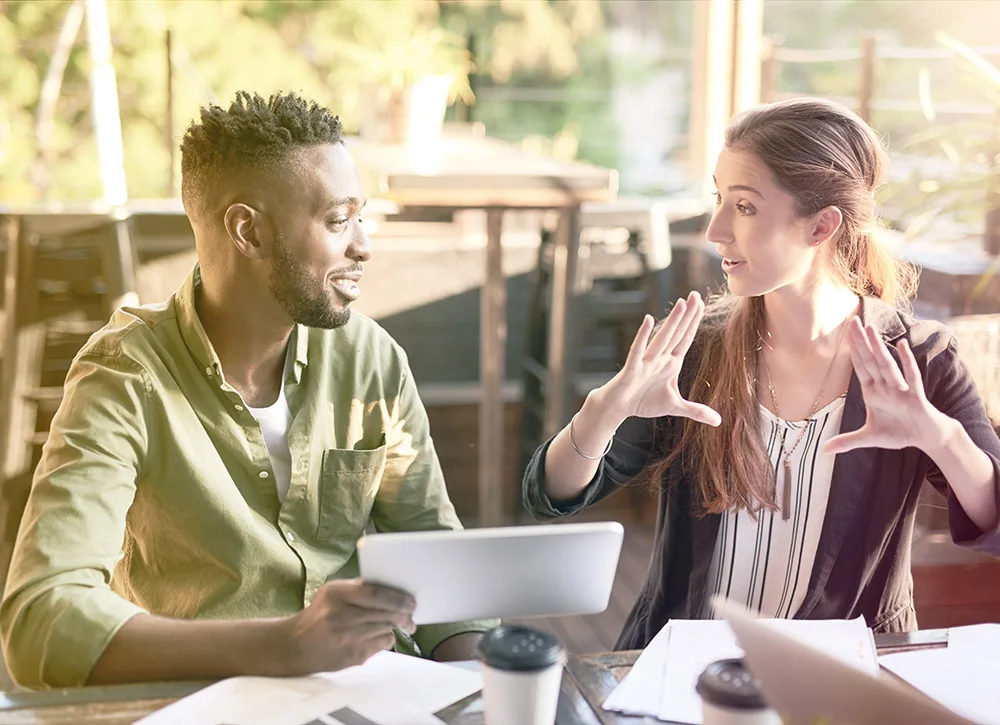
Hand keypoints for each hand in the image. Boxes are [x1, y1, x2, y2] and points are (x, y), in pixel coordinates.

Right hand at [279, 578, 415, 674]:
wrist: (296, 646)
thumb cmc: (320, 615)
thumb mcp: (332, 592)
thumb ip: (359, 587)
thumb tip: (392, 585)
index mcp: (336, 594)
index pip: (375, 593)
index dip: (397, 597)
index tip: (411, 600)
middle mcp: (341, 616)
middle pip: (384, 613)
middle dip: (403, 614)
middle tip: (411, 614)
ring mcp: (347, 638)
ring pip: (386, 629)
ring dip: (395, 626)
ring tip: (398, 623)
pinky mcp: (352, 656)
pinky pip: (381, 645)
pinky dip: (385, 638)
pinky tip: (378, 635)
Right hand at [595, 290, 720, 425]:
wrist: (619, 407)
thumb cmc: (644, 401)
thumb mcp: (675, 406)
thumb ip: (696, 410)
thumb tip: (718, 421)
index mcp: (670, 363)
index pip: (685, 339)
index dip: (694, 323)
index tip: (701, 304)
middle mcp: (659, 358)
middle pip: (677, 334)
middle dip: (687, 315)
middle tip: (696, 294)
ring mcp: (646, 362)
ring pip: (662, 338)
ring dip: (672, 322)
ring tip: (682, 303)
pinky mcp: (632, 369)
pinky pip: (638, 350)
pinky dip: (643, 336)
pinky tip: (648, 321)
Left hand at [824, 317, 945, 454]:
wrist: (926, 437)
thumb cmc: (899, 432)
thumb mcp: (869, 437)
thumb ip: (848, 441)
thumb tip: (825, 449)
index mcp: (873, 392)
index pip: (860, 367)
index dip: (851, 351)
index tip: (844, 334)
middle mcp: (885, 386)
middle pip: (870, 360)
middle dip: (860, 342)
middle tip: (852, 320)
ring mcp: (900, 389)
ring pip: (887, 364)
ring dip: (878, 347)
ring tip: (870, 328)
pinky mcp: (915, 396)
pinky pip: (911, 376)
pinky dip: (907, 361)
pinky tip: (902, 345)